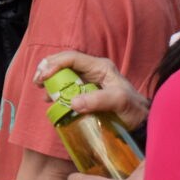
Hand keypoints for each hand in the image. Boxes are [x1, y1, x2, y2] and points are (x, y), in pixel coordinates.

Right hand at [33, 51, 148, 129]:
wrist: (142, 121)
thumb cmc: (134, 109)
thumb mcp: (120, 102)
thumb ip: (99, 100)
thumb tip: (73, 103)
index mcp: (100, 66)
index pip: (72, 58)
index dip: (55, 64)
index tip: (44, 77)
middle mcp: (92, 70)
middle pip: (63, 62)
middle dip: (47, 69)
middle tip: (37, 81)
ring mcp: (88, 80)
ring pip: (62, 72)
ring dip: (49, 79)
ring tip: (41, 89)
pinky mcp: (85, 91)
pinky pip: (65, 85)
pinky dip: (54, 89)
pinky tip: (49, 98)